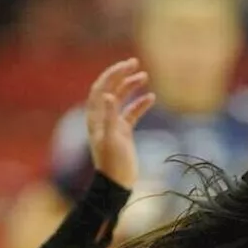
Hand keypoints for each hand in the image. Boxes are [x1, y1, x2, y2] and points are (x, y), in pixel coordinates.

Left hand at [85, 58, 155, 189]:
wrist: (116, 184)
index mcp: (95, 117)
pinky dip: (141, 105)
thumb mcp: (111, 138)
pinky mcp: (124, 133)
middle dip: (121, 75)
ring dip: (132, 87)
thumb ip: (110, 116)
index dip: (111, 75)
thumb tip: (108, 94)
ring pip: (122, 100)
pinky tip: (152, 98)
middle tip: (135, 63)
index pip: (100, 88)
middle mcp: (103, 118)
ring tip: (144, 76)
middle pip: (110, 90)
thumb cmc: (112, 163)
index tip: (125, 65)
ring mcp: (114, 125)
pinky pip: (132, 113)